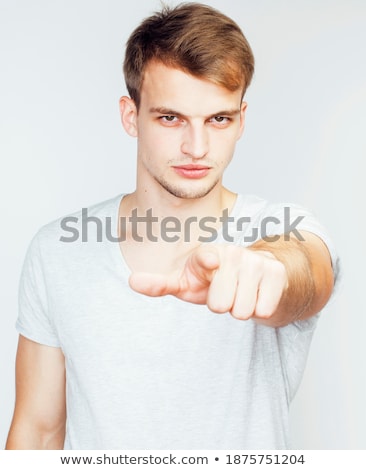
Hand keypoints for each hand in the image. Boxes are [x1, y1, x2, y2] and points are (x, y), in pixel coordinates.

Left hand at [129, 244, 287, 320]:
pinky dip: (260, 309)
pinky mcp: (277, 273)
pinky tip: (258, 294)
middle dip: (222, 306)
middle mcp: (232, 254)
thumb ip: (161, 284)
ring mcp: (255, 262)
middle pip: (220, 306)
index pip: (205, 259)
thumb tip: (132, 281)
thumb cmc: (217, 280)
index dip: (206, 262)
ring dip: (241, 308)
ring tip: (241, 293)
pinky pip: (263, 310)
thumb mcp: (188, 283)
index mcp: (207, 255)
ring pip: (242, 311)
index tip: (210, 261)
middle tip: (226, 293)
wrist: (259, 274)